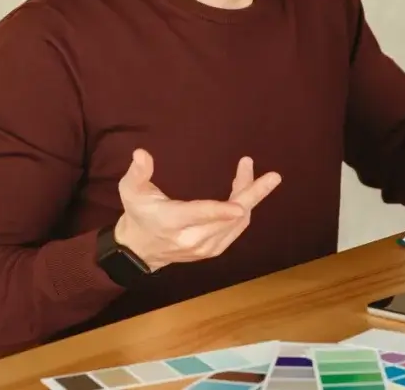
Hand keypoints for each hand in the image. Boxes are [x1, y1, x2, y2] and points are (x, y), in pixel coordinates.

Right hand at [113, 149, 280, 270]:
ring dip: (249, 195)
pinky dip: (244, 208)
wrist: (140, 249)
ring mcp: (206, 247)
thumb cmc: (138, 214)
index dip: (220, 212)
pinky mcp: (214, 250)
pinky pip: (237, 228)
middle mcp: (193, 239)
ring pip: (237, 221)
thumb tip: (141, 154)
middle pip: (229, 218)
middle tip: (273, 176)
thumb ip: (138, 173)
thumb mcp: (130, 191)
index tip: (240, 206)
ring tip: (247, 168)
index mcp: (172, 222)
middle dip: (252, 194)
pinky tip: (246, 189)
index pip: (199, 216)